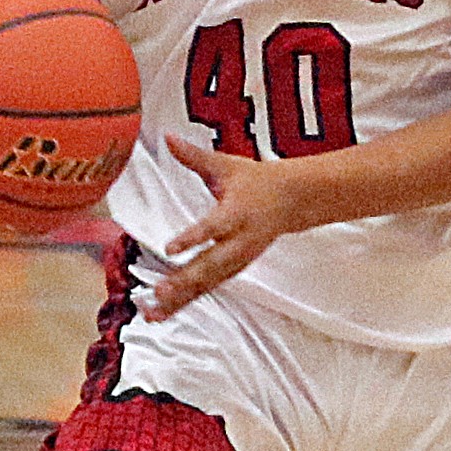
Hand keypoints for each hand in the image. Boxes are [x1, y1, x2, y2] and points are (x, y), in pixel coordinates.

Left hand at [143, 136, 297, 319]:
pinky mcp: (235, 270)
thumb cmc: (258, 182)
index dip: (193, 238)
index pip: (213, 227)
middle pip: (210, 266)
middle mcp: (238, 242)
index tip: (171, 248)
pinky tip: (164, 312)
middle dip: (184, 282)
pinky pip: (209, 288)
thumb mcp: (227, 166)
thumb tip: (167, 138)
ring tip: (154, 313)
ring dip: (181, 300)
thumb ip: (194, 157)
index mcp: (237, 213)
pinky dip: (186, 302)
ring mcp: (238, 260)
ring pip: (208, 284)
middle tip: (159, 293)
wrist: (296, 201)